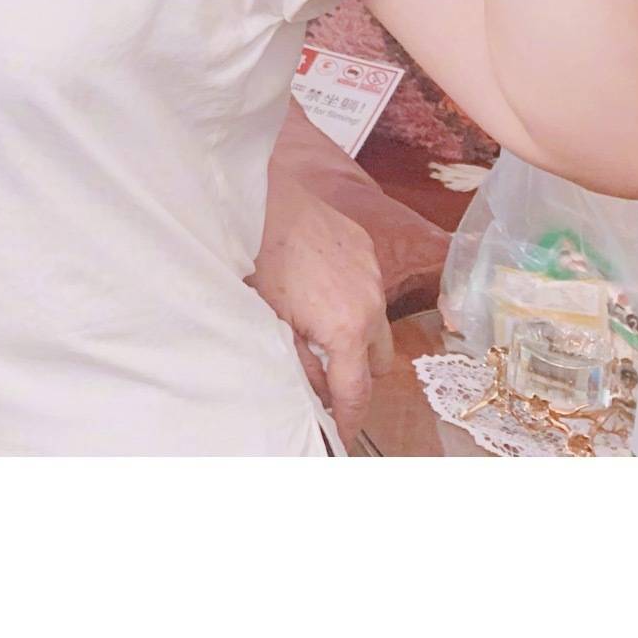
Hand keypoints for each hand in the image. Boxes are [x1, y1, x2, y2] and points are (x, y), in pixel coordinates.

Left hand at [248, 177, 393, 443]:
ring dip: (357, 338)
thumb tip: (315, 398)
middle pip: (377, 365)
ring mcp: (373, 275)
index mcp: (348, 331)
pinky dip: (353, 300)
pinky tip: (320, 290)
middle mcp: (371, 306)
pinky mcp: (366, 249)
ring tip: (321, 332)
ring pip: (378, 326)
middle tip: (325, 379)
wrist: (265, 200)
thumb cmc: (260, 260)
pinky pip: (369, 288)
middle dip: (355, 377)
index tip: (339, 437)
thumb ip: (298, 366)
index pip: (356, 393)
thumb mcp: (272, 323)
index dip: (347, 421)